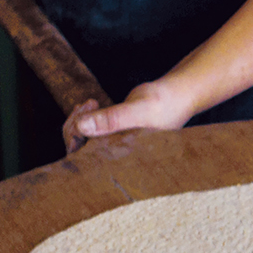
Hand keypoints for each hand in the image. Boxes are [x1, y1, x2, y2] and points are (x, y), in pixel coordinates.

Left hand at [62, 78, 195, 151]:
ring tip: (91, 103)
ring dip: (79, 120)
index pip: (84, 159)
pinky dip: (85, 117)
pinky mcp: (114, 132)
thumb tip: (81, 126)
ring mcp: (114, 143)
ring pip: (83, 138)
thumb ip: (111, 119)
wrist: (178, 94)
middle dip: (75, 126)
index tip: (81, 117)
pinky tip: (92, 103)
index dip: (74, 138)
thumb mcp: (137, 110)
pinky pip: (91, 130)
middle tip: (85, 106)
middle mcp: (116, 154)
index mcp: (120, 157)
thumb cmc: (164, 104)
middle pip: (80, 149)